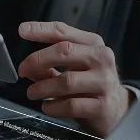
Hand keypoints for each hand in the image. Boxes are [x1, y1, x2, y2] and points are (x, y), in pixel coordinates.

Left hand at [17, 21, 131, 135]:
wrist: (116, 109)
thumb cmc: (90, 84)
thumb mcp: (73, 68)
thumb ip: (49, 64)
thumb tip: (27, 66)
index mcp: (93, 45)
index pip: (64, 32)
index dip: (41, 30)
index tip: (23, 30)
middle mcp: (101, 59)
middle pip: (64, 51)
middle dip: (37, 60)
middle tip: (23, 70)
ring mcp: (104, 82)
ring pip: (66, 81)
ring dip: (42, 87)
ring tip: (32, 92)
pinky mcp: (102, 105)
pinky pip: (71, 105)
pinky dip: (53, 106)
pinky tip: (47, 106)